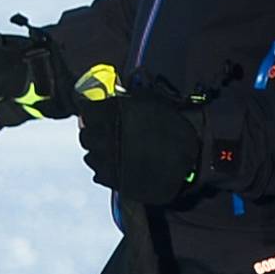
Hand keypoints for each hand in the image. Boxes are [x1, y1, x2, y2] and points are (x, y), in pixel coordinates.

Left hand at [76, 90, 204, 206]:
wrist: (189, 160)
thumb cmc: (175, 128)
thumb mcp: (151, 102)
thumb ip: (129, 98)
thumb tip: (117, 93)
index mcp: (111, 115)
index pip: (85, 109)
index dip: (89, 108)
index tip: (93, 109)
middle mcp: (103, 137)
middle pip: (85, 135)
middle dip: (93, 131)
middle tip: (104, 130)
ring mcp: (106, 160)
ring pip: (89, 156)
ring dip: (97, 151)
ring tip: (113, 148)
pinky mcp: (112, 179)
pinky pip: (98, 173)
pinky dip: (104, 168)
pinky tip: (118, 163)